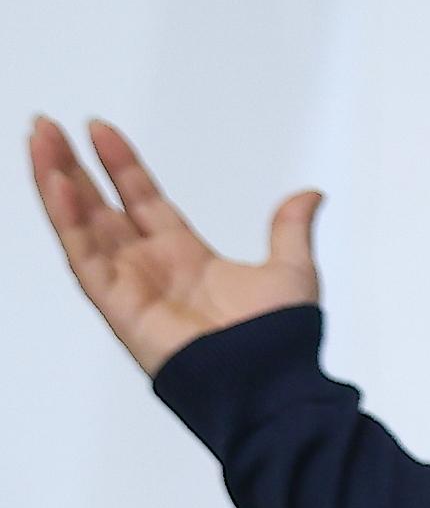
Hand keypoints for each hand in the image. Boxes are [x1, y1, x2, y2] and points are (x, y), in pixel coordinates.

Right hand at [27, 115, 326, 378]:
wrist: (269, 380)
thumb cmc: (279, 339)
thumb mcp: (291, 268)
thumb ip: (290, 228)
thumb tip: (310, 194)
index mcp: (186, 257)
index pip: (142, 200)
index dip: (121, 165)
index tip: (99, 129)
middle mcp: (151, 269)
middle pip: (101, 207)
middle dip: (73, 167)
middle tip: (47, 126)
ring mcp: (131, 286)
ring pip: (82, 226)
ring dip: (57, 183)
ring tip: (39, 140)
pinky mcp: (118, 307)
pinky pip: (84, 259)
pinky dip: (67, 223)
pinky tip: (55, 186)